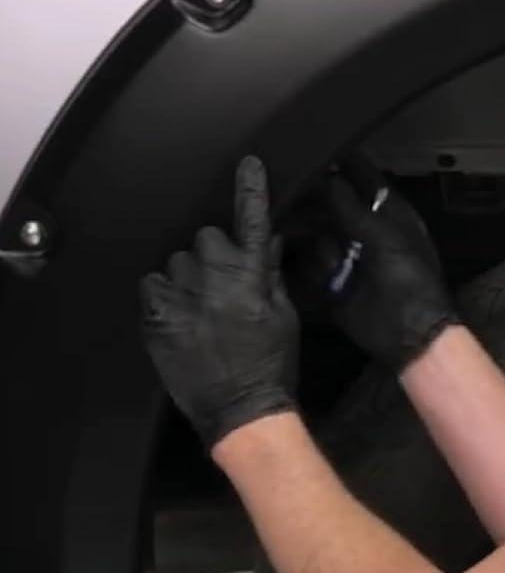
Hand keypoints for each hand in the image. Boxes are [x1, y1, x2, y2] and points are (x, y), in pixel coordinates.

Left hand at [141, 155, 299, 448]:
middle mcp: (216, 277)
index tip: (248, 164)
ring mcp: (182, 295)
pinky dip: (163, 293)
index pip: (252, 221)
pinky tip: (178, 314)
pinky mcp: (156, 315)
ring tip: (199, 305)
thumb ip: (272, 274)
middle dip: (213, 252)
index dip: (250, 190)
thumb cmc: (272, 361)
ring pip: (177, 260)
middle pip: (204, 237)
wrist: (241, 408)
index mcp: (254, 276)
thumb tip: (268, 240)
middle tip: (221, 282)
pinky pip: (152, 284)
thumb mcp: (284, 315)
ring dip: (187, 275)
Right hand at [322, 166, 456, 373]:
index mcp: (389, 212)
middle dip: (315, 203)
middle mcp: (365, 227)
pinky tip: (329, 279)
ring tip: (327, 258)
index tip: (312, 149)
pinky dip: (317, 268)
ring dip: (319, 243)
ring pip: (317, 231)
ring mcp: (348, 252)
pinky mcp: (333, 278)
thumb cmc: (409, 281)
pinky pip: (312, 262)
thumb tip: (329, 177)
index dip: (341, 162)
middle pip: (331, 203)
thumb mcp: (384, 239)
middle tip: (291, 196)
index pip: (363, 176)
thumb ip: (353, 208)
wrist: (409, 334)